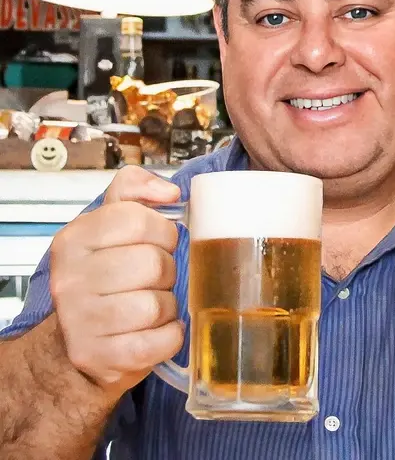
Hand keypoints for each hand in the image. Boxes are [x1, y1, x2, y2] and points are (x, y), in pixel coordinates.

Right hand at [50, 166, 183, 397]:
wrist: (73, 342)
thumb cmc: (102, 277)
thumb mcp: (109, 223)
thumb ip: (135, 191)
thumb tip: (170, 191)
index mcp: (74, 240)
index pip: (138, 220)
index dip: (162, 231)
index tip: (159, 241)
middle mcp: (71, 280)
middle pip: (154, 264)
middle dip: (166, 271)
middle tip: (153, 279)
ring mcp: (81, 322)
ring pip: (158, 304)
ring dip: (167, 306)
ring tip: (152, 306)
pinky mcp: (100, 357)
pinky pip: (160, 340)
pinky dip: (170, 336)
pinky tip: (156, 330)